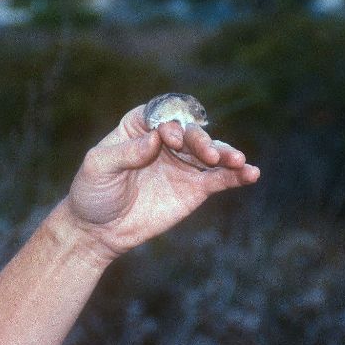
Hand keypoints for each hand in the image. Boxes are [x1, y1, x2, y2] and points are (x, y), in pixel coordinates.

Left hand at [62, 104, 258, 263]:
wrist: (99, 229)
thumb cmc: (93, 191)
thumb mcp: (98, 167)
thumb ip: (125, 152)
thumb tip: (155, 140)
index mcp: (140, 126)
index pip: (162, 115)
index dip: (171, 124)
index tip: (171, 139)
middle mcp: (166, 140)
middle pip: (191, 132)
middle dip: (201, 141)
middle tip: (208, 155)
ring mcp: (183, 163)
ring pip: (210, 153)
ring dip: (226, 154)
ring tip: (239, 160)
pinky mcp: (194, 188)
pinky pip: (219, 179)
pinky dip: (236, 175)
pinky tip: (251, 174)